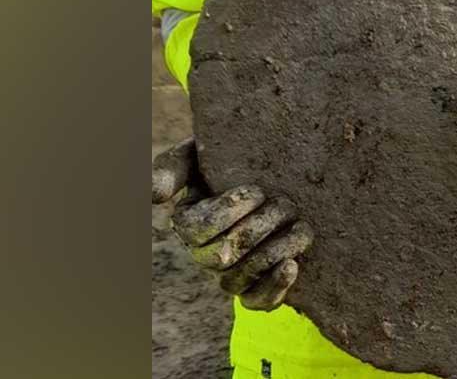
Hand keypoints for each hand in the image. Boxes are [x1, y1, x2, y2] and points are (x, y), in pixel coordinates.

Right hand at [152, 138, 313, 310]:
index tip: (257, 190)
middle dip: (257, 229)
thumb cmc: (229, 163)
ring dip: (273, 253)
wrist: (271, 179)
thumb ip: (172, 168)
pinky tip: (292, 265)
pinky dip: (275, 288)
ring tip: (300, 228)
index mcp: (189, 223)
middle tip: (285, 204)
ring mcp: (230, 274)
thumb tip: (154, 195)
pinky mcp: (255, 289)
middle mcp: (205, 254)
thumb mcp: (197, 156)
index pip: (196, 229)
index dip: (227, 212)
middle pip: (221, 257)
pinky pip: (257, 302)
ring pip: (240, 280)